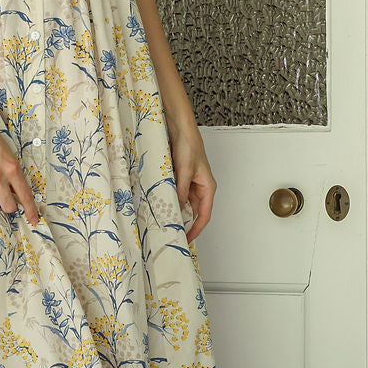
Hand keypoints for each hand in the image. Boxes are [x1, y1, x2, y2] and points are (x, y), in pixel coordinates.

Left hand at [167, 122, 215, 242]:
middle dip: (184, 223)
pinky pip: (175, 194)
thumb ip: (181, 190)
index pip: (204, 215)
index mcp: (207, 187)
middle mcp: (200, 187)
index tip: (186, 239)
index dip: (196, 229)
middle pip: (193, 211)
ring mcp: (190, 182)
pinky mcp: (180, 177)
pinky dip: (169, 200)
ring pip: (183, 203)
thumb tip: (177, 208)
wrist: (180, 128)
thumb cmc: (189, 145)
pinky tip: (160, 205)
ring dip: (175, 211)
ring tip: (164, 222)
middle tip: (171, 233)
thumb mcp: (184, 171)